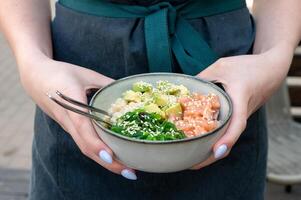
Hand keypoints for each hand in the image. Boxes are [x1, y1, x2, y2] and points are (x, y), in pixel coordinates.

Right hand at [19, 57, 136, 179]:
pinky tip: (113, 157)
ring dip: (105, 161)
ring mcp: (68, 126)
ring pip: (85, 148)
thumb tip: (128, 92)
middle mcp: (68, 120)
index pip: (82, 127)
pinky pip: (84, 143)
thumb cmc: (61, 73)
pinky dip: (98, 153)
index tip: (109, 156)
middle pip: (86, 146)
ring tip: (126, 169)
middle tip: (130, 172)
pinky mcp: (69, 128)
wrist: (35, 77)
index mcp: (70, 103)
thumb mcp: (86, 74)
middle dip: (108, 162)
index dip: (95, 143)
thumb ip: (106, 82)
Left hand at [191, 44, 293, 169]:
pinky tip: (201, 141)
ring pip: (228, 137)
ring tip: (192, 158)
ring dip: (212, 150)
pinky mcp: (239, 117)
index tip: (216, 151)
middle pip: (229, 138)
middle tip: (190, 163)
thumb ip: (202, 78)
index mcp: (240, 97)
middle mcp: (242, 112)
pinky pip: (227, 131)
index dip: (227, 138)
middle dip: (211, 154)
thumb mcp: (221, 66)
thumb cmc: (247, 66)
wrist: (270, 69)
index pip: (237, 122)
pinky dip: (215, 139)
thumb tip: (182, 93)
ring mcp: (242, 116)